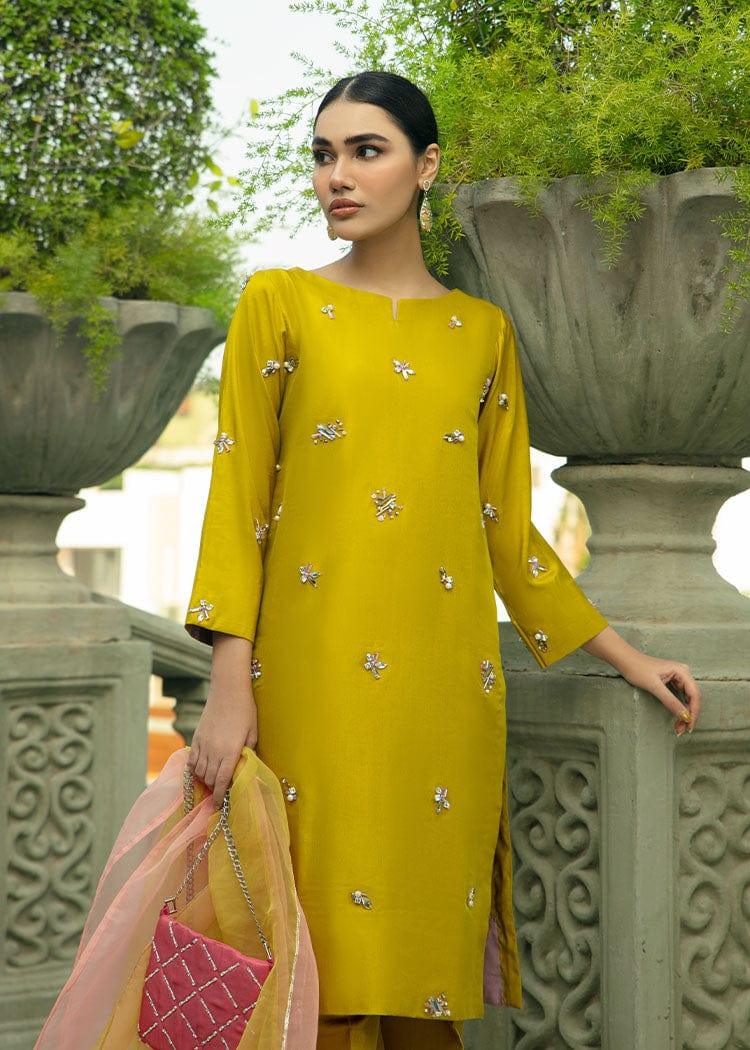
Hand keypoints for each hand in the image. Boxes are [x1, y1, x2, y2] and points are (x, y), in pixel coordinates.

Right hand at [186, 687, 256, 806]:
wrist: (228, 690)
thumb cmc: (245, 710)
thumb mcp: (252, 733)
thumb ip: (248, 753)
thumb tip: (245, 768)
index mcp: (230, 751)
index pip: (222, 780)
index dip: (219, 795)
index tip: (219, 805)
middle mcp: (214, 750)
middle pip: (209, 778)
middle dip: (213, 789)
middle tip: (218, 795)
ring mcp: (203, 744)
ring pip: (199, 771)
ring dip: (204, 780)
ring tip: (211, 783)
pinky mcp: (197, 737)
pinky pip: (192, 760)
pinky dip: (194, 769)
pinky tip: (199, 772)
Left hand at [618, 654, 700, 735]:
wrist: (626, 661)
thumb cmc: (638, 669)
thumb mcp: (654, 687)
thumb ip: (671, 701)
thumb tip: (685, 716)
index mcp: (682, 671)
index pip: (695, 695)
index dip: (694, 712)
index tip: (689, 726)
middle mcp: (683, 673)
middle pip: (693, 697)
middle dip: (689, 715)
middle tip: (683, 730)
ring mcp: (678, 677)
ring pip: (687, 698)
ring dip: (684, 713)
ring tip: (679, 727)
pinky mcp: (672, 681)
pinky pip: (680, 696)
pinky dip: (679, 707)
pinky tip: (677, 717)